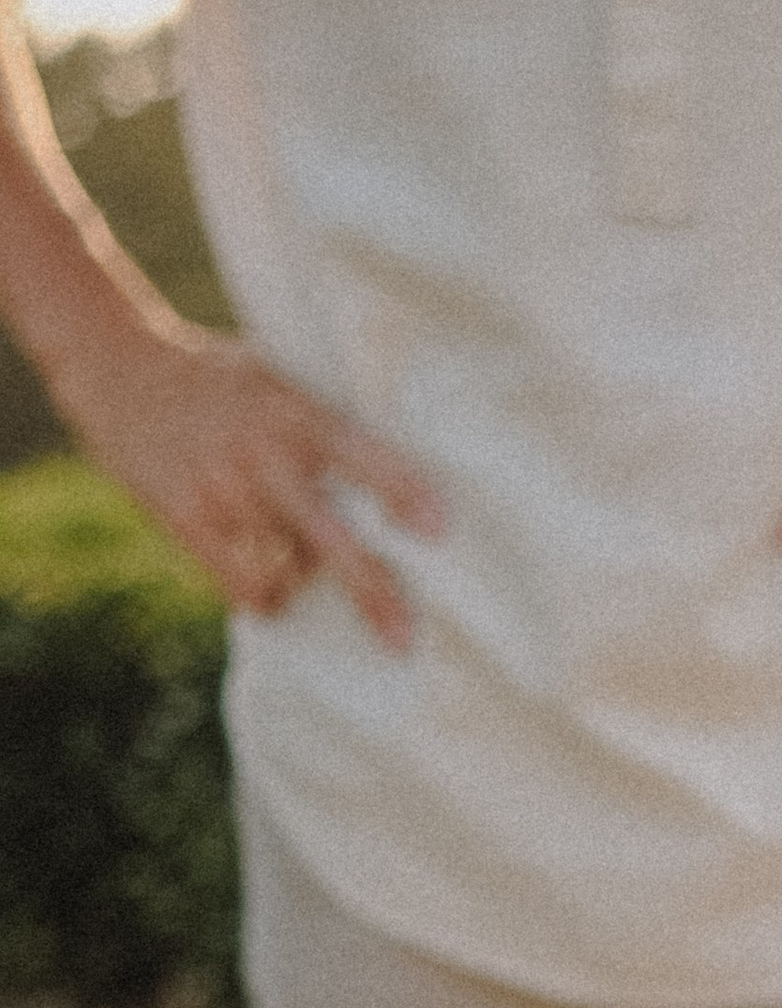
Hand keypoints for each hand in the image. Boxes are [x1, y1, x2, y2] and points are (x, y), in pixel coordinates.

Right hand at [52, 312, 438, 643]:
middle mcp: (260, 455)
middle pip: (328, 537)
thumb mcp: (274, 374)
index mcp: (291, 412)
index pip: (357, 452)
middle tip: (405, 638)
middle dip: (370, 590)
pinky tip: (270, 585)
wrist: (117, 369)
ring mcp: (221, 492)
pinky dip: (266, 595)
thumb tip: (406, 467)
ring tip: (302, 568)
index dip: (399, 489)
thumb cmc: (218, 379)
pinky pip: (243, 585)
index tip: (438, 528)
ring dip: (306, 584)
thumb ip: (325, 418)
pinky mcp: (186, 520)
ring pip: (287, 572)